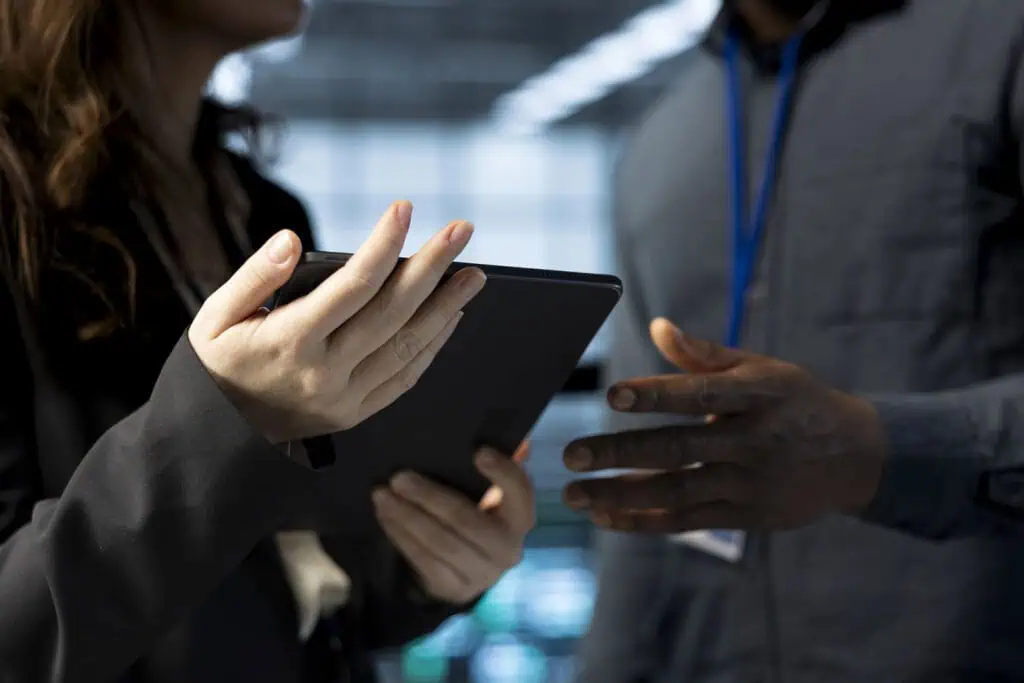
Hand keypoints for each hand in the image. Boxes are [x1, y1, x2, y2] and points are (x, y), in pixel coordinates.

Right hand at [189, 201, 485, 443]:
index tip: (403, 208)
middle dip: (433, 267)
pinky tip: (450, 317)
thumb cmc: (218, 363)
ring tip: (473, 275)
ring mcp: (344, 399)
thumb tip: (290, 239)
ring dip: (446, 307)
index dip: (382, 245)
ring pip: (407, 347)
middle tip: (462, 230)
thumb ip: (255, 276)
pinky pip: (404, 378)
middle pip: (392, 313)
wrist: (215, 435)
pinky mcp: (355, 415)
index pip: (351, 286)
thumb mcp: (217, 316)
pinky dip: (432, 346)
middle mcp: (324, 373)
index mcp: (289, 342)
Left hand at [372, 444, 534, 603]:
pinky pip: (423, 560)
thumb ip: (497, 469)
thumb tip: (516, 442)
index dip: (503, 473)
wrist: (468, 570)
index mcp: (520, 518)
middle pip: (466, 520)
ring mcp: (482, 574)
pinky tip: (386, 516)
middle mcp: (508, 549)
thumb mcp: (488, 494)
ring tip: (382, 495)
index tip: (478, 452)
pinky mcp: (454, 588)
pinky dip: (400, 536)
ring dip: (407, 517)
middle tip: (399, 477)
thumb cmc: (477, 517)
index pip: (520, 493)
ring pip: (440, 542)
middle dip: (429, 497)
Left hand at [561, 318, 886, 532]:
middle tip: (571, 453)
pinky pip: (687, 521)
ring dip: (621, 493)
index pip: (700, 395)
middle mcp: (754, 440)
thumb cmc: (795, 401)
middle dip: (621, 452)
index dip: (656, 395)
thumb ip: (705, 354)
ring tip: (574, 494)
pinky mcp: (747, 517)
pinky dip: (644, 520)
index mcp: (758, 394)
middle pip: (679, 448)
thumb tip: (657, 327)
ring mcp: (750, 483)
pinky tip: (604, 516)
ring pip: (677, 491)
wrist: (856, 457)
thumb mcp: (763, 369)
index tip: (612, 396)